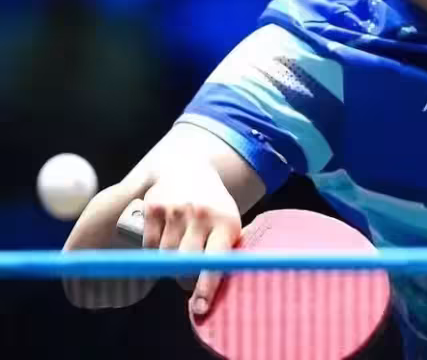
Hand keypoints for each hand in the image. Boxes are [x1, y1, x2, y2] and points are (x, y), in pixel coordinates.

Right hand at [138, 167, 241, 316]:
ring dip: (168, 264)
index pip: (215, 261)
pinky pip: (149, 245)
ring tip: (178, 252)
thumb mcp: (227, 223)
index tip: (200, 308)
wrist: (187, 169)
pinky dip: (154, 251)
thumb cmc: (213, 207)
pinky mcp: (153, 208)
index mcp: (226, 222)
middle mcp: (201, 215)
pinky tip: (163, 241)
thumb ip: (224, 252)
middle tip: (187, 276)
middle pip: (185, 264)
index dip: (206, 287)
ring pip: (165, 257)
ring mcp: (176, 210)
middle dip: (185, 277)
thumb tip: (216, 292)